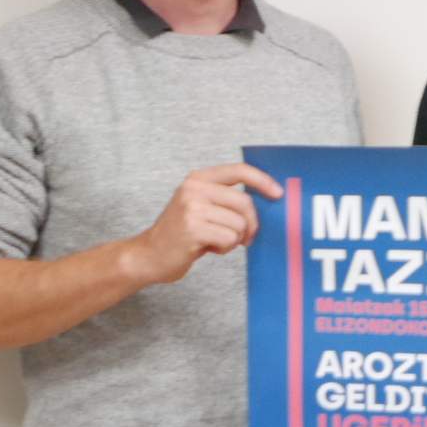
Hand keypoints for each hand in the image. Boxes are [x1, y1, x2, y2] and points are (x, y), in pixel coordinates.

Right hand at [127, 164, 283, 284]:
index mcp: (198, 178)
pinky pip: (229, 238)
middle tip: (245, 237)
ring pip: (239, 224)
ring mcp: (192, 208)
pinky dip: (225, 247)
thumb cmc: (181, 234)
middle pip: (245, 202)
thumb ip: (225, 200)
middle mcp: (194, 189)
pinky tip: (208, 247)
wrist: (149, 255)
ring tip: (215, 241)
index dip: (262, 181)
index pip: (239, 170)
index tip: (278, 193)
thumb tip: (266, 201)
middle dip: (251, 224)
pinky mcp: (193, 228)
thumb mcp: (200, 207)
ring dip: (234, 239)